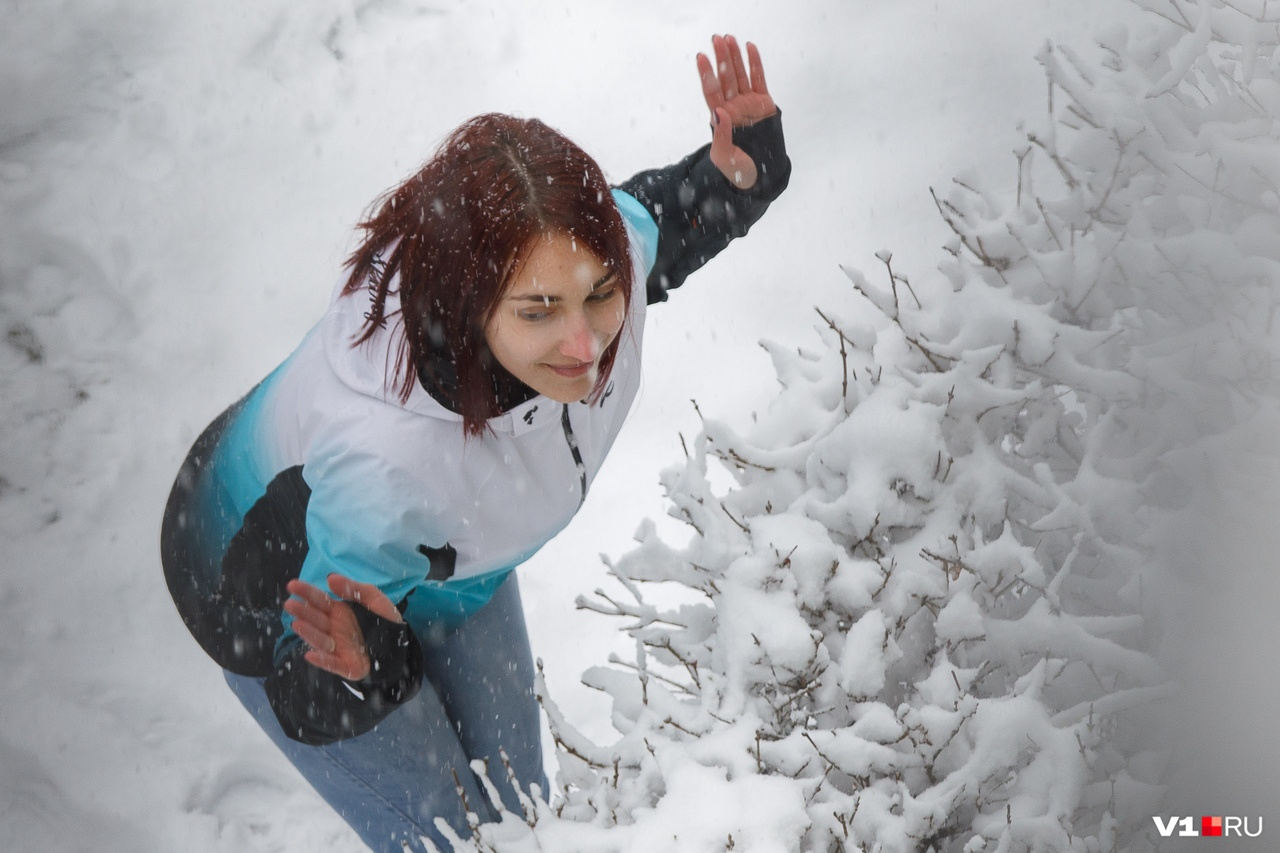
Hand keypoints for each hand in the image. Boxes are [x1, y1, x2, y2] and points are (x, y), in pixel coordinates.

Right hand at [284, 573, 402, 680]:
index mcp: (339, 612)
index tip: (292, 585)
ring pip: (321, 640)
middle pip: (316, 620)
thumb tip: (330, 578)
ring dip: (309, 634)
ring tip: (297, 625)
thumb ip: (353, 588)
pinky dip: (323, 661)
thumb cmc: (384, 619)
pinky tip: (311, 655)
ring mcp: (338, 647)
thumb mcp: (373, 599)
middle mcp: (334, 629)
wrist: (400, 646)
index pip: (319, 601)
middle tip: (289, 604)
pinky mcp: (346, 665)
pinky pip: (333, 664)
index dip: (306, 593)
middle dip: (302, 612)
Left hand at [697, 34, 777, 189]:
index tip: (701, 57)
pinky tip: (750, 47)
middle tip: (716, 39)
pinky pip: (759, 79)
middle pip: (725, 78)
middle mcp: (733, 106)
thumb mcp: (724, 157)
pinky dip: (755, 63)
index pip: (711, 92)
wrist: (759, 176)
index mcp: (720, 118)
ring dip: (735, 56)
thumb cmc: (737, 170)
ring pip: (740, 75)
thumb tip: (719, 112)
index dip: (707, 74)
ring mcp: (748, 103)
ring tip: (729, 38)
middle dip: (721, 58)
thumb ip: (721, 135)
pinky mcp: (764, 103)